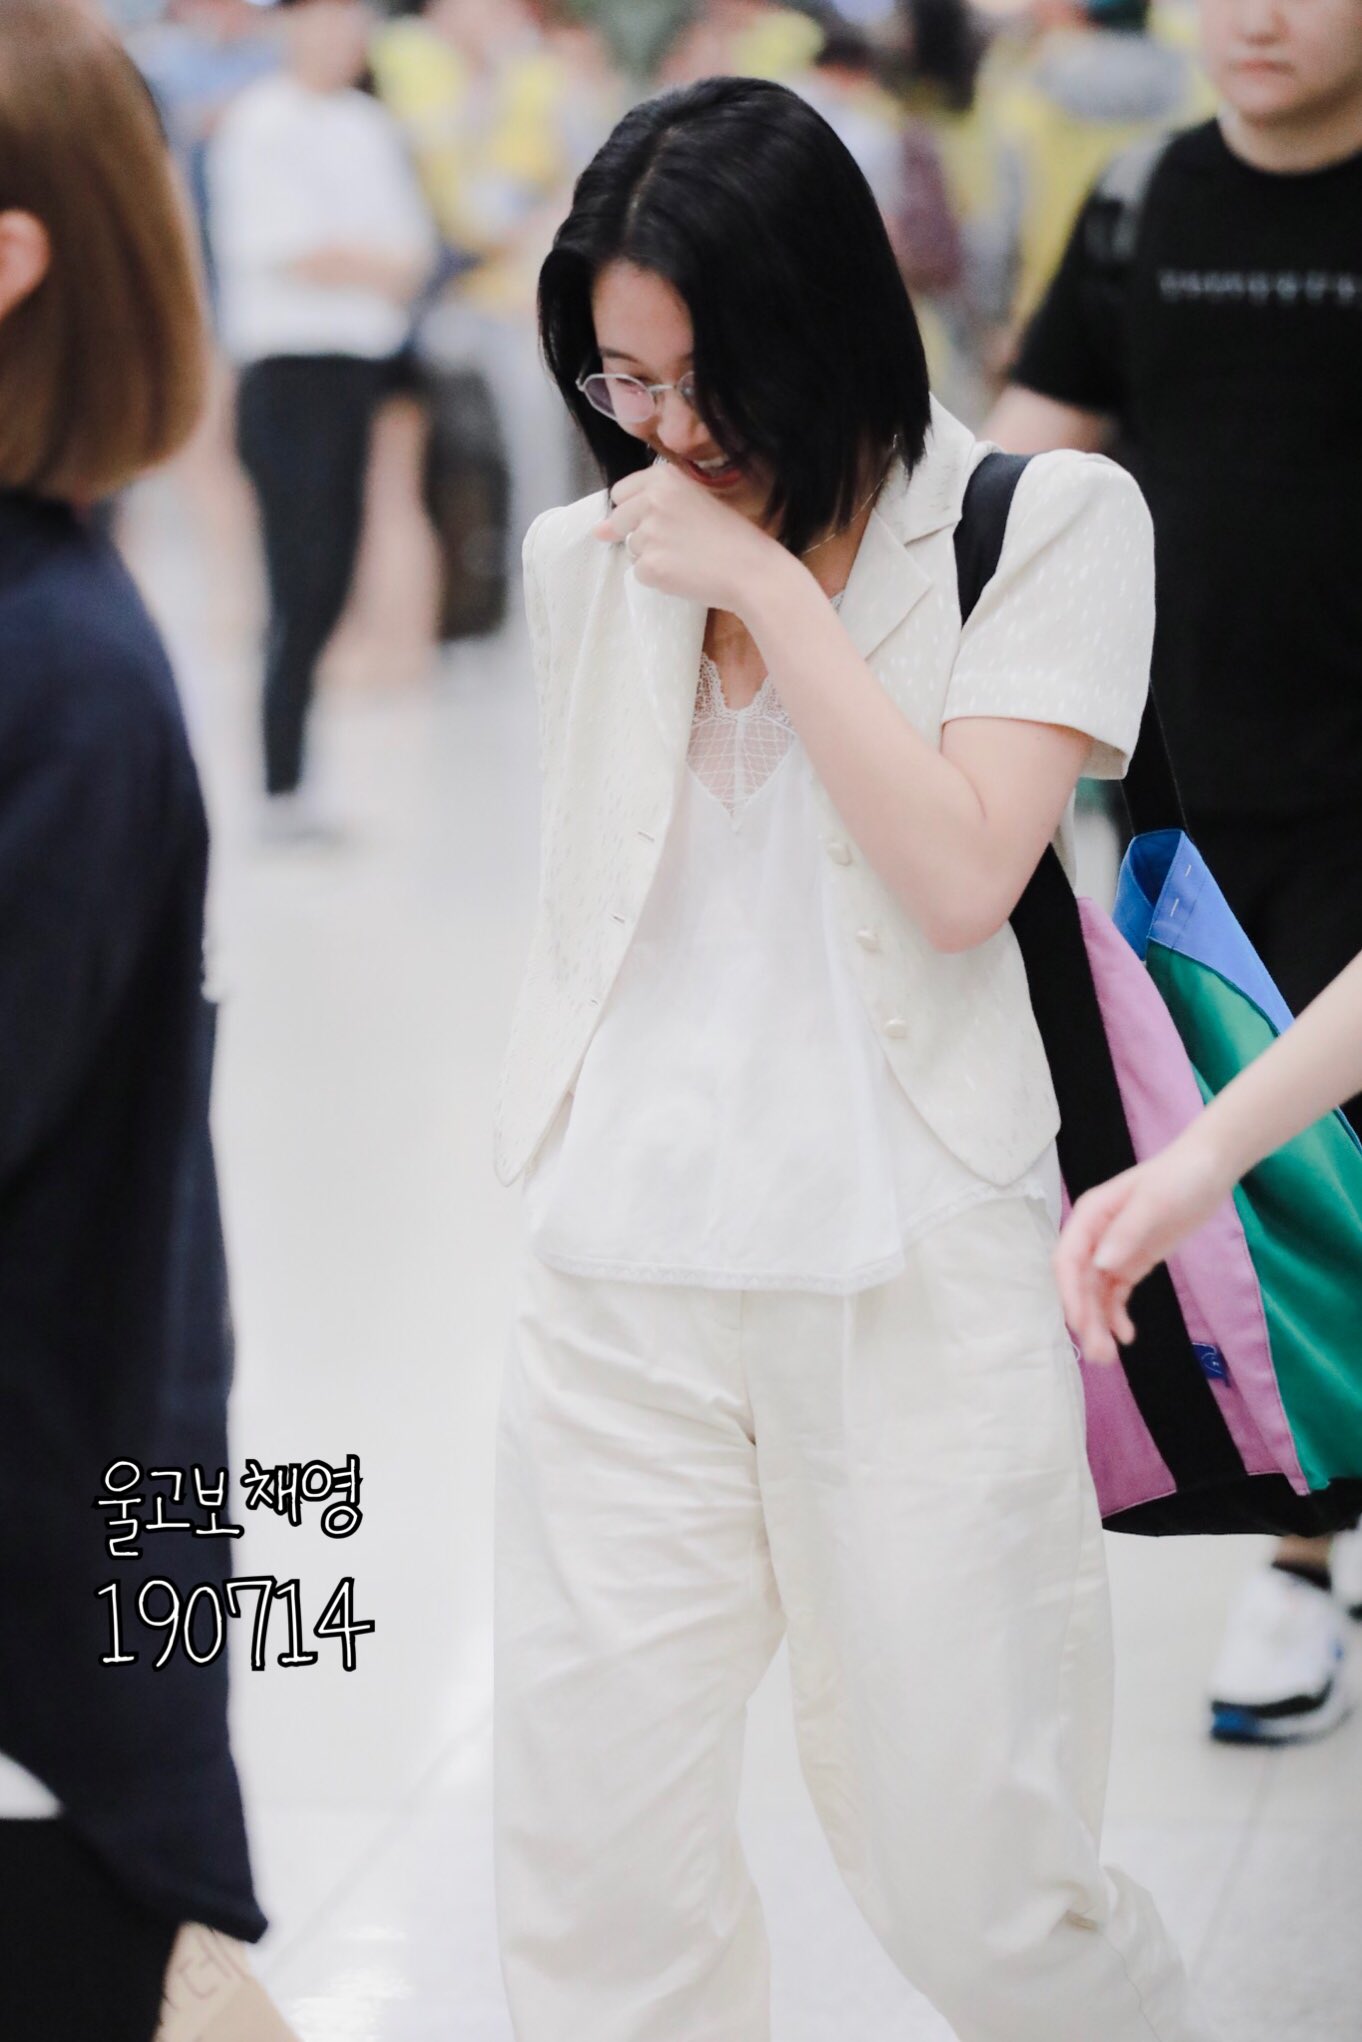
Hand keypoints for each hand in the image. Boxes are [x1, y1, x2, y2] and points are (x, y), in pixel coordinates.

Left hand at [593, 458, 784, 613]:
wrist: (751, 569)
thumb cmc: (730, 534)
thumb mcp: (693, 502)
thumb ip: (646, 506)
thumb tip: (597, 530)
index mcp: (663, 478)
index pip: (620, 493)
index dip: (635, 510)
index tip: (658, 520)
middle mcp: (651, 500)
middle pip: (620, 520)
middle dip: (639, 533)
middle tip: (677, 541)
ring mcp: (648, 534)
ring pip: (631, 549)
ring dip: (652, 556)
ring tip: (687, 556)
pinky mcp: (650, 566)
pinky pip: (640, 573)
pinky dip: (658, 577)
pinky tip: (684, 573)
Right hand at [1052, 1131, 1230, 1365]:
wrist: (1209, 1170)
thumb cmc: (1179, 1178)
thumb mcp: (1153, 1202)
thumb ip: (1126, 1232)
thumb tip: (1100, 1265)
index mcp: (1090, 1217)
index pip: (1067, 1260)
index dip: (1069, 1293)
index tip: (1080, 1324)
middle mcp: (1094, 1236)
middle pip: (1080, 1284)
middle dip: (1086, 1319)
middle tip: (1100, 1355)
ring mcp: (1112, 1250)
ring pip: (1095, 1294)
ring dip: (1098, 1324)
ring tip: (1109, 1357)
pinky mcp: (1132, 1261)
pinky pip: (1115, 1294)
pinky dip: (1116, 1315)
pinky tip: (1127, 1335)